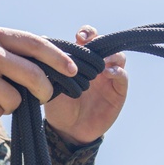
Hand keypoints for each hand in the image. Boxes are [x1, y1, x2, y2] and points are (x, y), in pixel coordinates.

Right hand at [0, 26, 76, 122]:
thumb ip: (12, 52)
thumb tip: (50, 65)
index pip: (35, 43)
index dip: (57, 57)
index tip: (72, 69)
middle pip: (34, 73)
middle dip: (45, 90)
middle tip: (46, 97)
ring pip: (17, 97)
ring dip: (9, 104)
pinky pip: (0, 110)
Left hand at [44, 26, 127, 144]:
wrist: (68, 131)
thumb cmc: (59, 106)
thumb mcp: (52, 84)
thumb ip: (51, 66)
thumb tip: (41, 40)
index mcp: (83, 60)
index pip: (89, 39)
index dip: (87, 33)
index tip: (80, 36)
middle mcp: (98, 65)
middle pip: (106, 44)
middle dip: (100, 40)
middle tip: (90, 43)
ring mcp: (109, 78)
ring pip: (119, 57)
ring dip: (111, 55)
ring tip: (101, 60)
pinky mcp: (118, 92)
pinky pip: (122, 77)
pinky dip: (118, 72)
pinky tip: (108, 73)